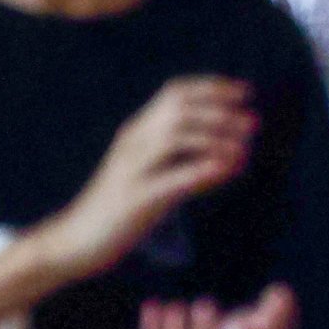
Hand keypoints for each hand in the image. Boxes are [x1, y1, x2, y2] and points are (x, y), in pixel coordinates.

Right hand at [38, 79, 256, 283]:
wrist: (75, 240)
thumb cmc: (120, 211)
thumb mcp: (155, 178)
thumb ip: (186, 162)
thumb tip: (233, 156)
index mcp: (137, 133)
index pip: (175, 93)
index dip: (213, 87)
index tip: (245, 93)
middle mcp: (133, 143)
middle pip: (179, 109)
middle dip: (221, 111)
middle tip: (253, 124)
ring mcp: (131, 169)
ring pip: (176, 136)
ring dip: (215, 137)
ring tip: (243, 148)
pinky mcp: (134, 198)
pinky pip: (172, 178)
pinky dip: (202, 170)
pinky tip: (228, 169)